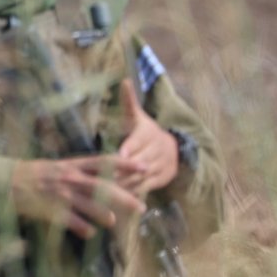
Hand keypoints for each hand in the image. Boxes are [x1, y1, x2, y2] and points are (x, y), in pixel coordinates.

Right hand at [9, 154, 146, 238]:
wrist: (2, 180)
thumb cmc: (30, 175)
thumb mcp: (54, 168)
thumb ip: (76, 173)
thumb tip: (99, 179)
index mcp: (70, 165)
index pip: (102, 162)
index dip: (125, 165)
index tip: (144, 168)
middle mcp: (68, 178)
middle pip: (102, 186)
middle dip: (123, 196)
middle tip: (142, 206)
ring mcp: (59, 194)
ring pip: (88, 204)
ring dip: (103, 214)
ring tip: (113, 222)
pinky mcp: (50, 209)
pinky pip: (70, 220)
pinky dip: (82, 227)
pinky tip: (89, 234)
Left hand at [117, 79, 179, 194]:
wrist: (173, 148)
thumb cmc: (145, 131)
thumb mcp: (138, 116)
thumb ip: (129, 102)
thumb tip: (124, 80)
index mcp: (148, 133)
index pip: (138, 141)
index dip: (130, 148)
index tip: (120, 153)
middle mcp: (157, 149)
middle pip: (139, 161)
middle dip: (122, 168)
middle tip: (104, 175)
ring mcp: (161, 165)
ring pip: (142, 176)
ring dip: (126, 182)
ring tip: (107, 187)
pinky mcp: (162, 179)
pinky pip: (147, 187)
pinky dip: (133, 192)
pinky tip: (118, 196)